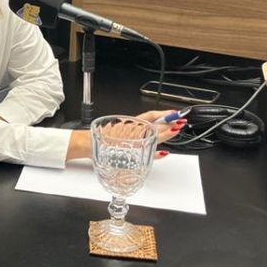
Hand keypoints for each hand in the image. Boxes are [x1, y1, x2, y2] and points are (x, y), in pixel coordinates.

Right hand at [65, 109, 187, 163]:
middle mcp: (132, 130)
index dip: (163, 114)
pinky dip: (156, 154)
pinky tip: (164, 152)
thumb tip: (146, 131)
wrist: (86, 143)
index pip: (149, 116)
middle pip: (153, 125)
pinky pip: (145, 152)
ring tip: (176, 130)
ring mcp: (130, 140)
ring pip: (151, 136)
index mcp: (130, 123)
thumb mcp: (119, 130)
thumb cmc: (102, 138)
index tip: (173, 112)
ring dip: (165, 134)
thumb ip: (133, 130)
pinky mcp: (128, 151)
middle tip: (181, 120)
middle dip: (168, 123)